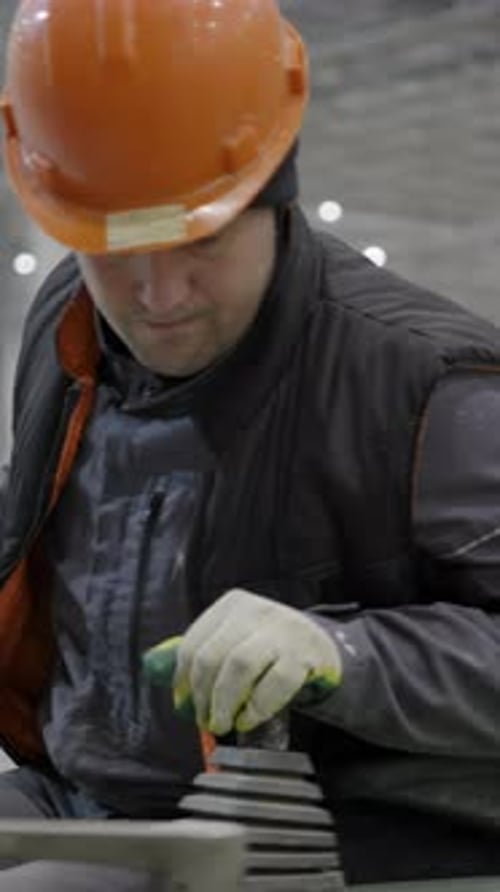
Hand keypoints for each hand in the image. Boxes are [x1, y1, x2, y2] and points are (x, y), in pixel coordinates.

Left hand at [144, 589, 341, 734]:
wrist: (320, 646)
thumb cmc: (268, 647)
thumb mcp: (236, 637)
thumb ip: (204, 651)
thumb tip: (160, 673)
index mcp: (232, 605)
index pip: (193, 643)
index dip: (182, 679)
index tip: (182, 703)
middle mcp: (256, 611)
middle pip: (213, 656)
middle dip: (202, 695)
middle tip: (205, 719)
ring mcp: (281, 630)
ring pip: (239, 666)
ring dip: (225, 702)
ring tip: (223, 722)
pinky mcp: (303, 653)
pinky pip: (274, 684)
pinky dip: (256, 707)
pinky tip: (248, 718)